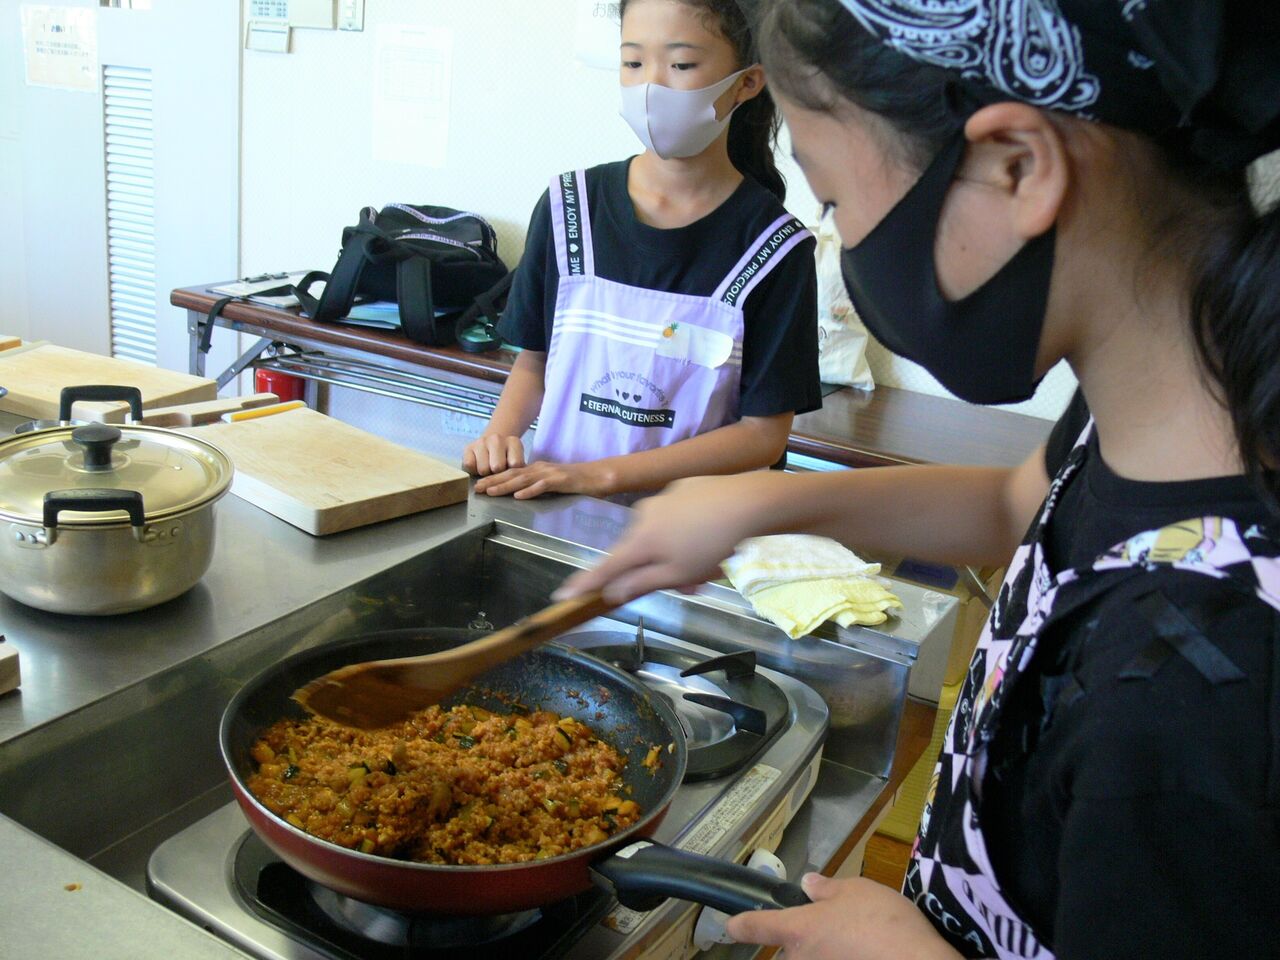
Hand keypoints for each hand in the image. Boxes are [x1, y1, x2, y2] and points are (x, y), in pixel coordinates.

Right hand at [462, 434, 524, 476]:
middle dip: (497, 473)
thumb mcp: (518, 462)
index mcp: (513, 441)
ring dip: (485, 473)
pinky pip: (470, 466)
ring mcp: (481, 442)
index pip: (516, 464)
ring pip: (483, 469)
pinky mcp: (468, 447)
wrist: (491, 445)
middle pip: (498, 467)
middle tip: (497, 470)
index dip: (513, 472)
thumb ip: (518, 470)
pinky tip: (478, 465)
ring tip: (488, 467)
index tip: (511, 469)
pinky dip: (473, 470)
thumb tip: (511, 482)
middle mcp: (497, 439)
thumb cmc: (506, 458)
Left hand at [473, 460, 613, 498]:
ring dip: (506, 486)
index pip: (512, 473)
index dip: (495, 479)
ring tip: (491, 492)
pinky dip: (530, 491)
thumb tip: (520, 492)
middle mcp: (541, 469)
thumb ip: (538, 485)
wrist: (600, 475)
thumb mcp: (553, 482)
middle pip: (513, 475)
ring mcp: (551, 474)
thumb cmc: (577, 482)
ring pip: (524, 479)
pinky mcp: (562, 481)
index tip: (480, 485)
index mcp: (538, 469)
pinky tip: (519, 495)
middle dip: (493, 481)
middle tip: (477, 488)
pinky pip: (543, 486)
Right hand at [554, 472, 790, 603]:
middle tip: (691, 585)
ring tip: (712, 562)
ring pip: (660, 534)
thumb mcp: (677, 576)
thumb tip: (609, 593)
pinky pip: (678, 516)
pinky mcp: (684, 487)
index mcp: (638, 541)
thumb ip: (640, 584)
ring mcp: (663, 498)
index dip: (584, 583)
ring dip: (677, 552)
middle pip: (637, 551)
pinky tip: (715, 533)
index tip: (562, 594)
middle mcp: (642, 516)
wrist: (749, 503)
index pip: (604, 568)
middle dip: (657, 570)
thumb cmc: (712, 546)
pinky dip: (689, 529)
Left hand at [725, 873, 959, 959]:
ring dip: (828, 952)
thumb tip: (808, 886)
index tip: (731, 925)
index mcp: (797, 929)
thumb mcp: (857, 890)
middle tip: (840, 926)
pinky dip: (844, 957)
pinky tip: (867, 953)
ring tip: (859, 942)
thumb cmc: (884, 924)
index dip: (740, 924)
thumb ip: (827, 889)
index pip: (755, 926)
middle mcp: (800, 959)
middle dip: (806, 939)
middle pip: (790, 950)